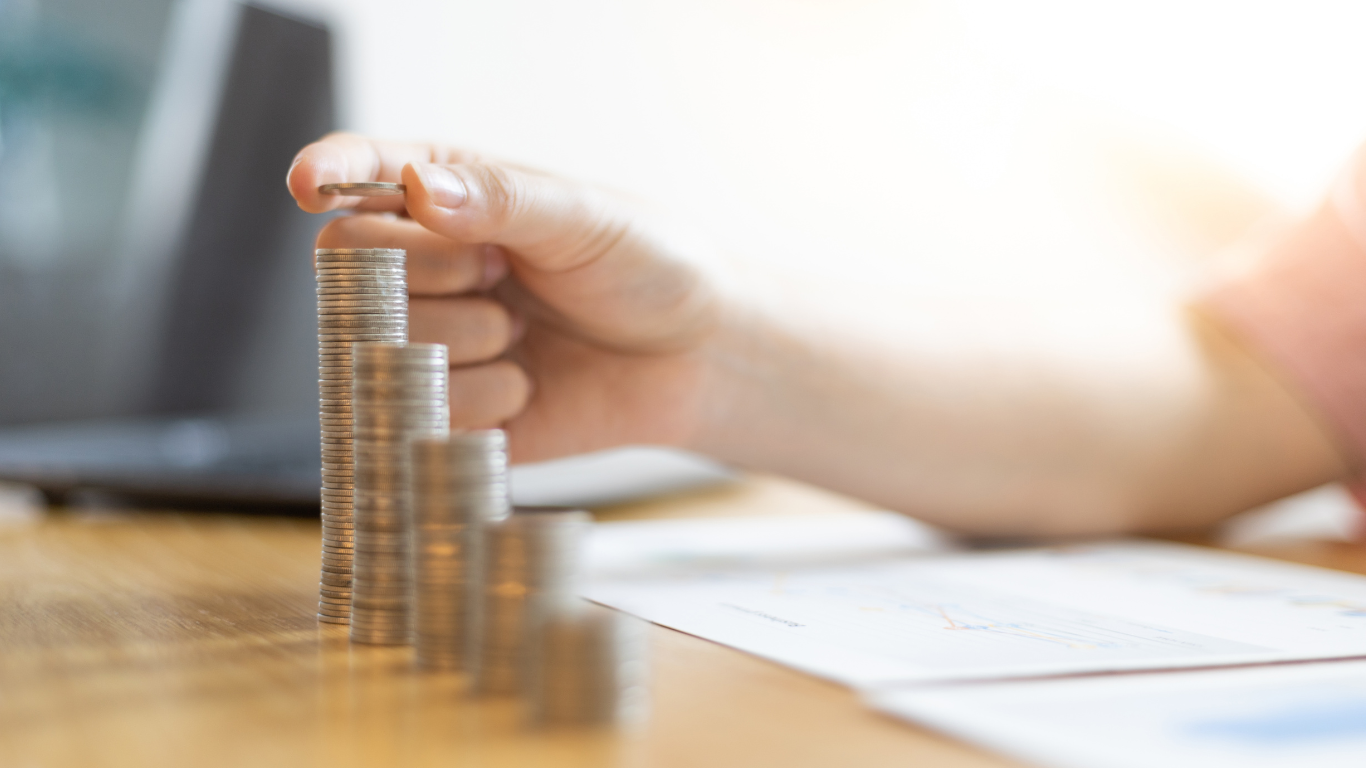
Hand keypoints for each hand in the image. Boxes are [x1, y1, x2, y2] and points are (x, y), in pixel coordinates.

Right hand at [288, 133, 727, 462]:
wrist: (695, 359)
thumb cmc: (646, 268)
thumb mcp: (582, 216)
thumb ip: (500, 198)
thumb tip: (415, 188)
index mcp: (448, 199)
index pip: (360, 176)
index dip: (328, 173)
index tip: (310, 184)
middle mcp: (425, 268)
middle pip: (353, 268)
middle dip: (433, 273)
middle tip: (501, 275)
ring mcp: (433, 342)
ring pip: (383, 346)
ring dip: (465, 340)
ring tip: (522, 333)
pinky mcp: (452, 413)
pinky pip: (422, 413)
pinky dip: (484, 399)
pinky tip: (529, 383)